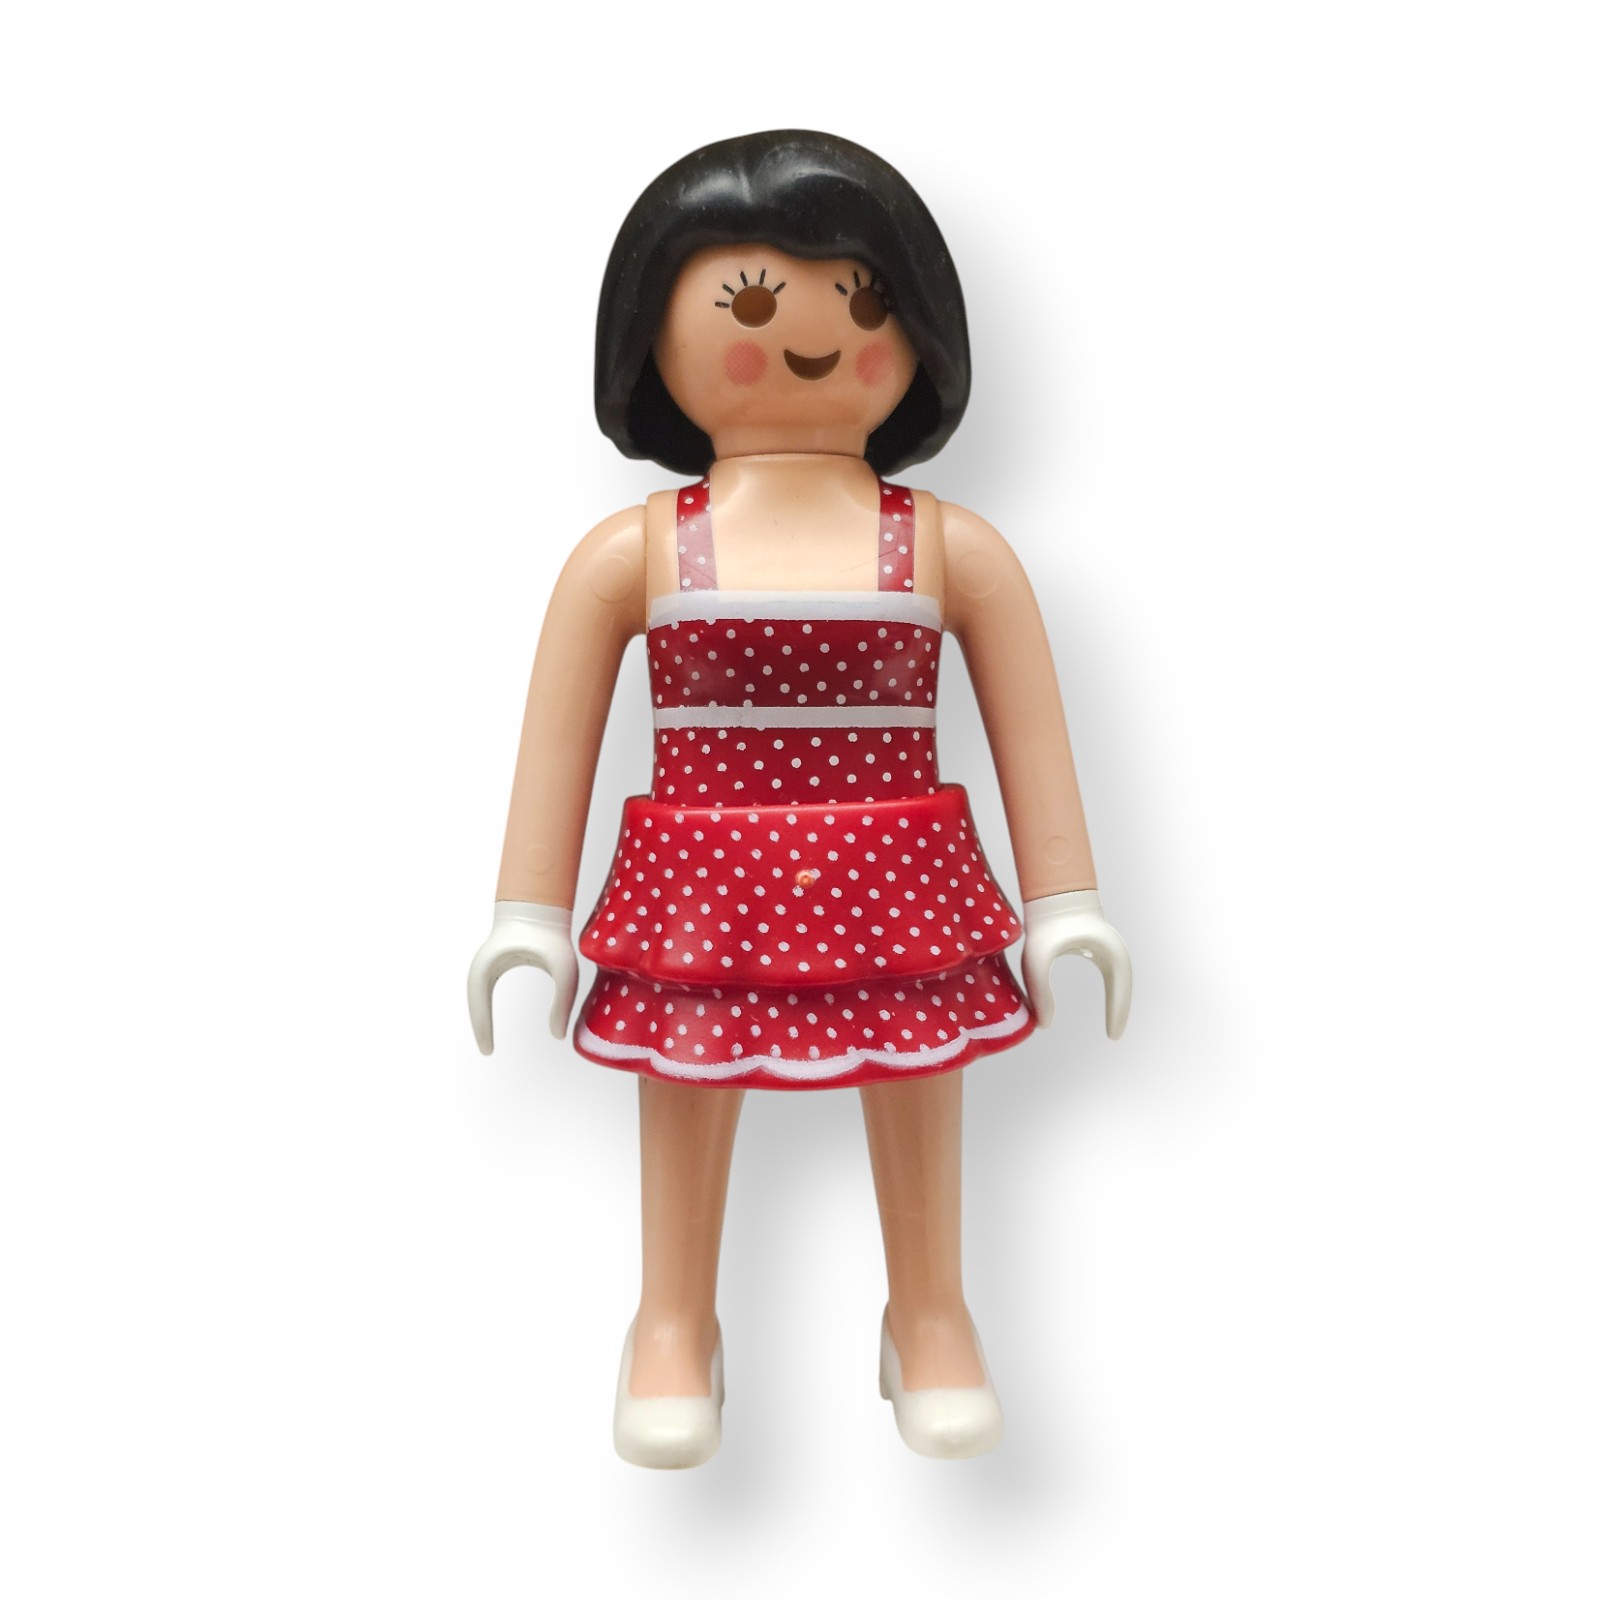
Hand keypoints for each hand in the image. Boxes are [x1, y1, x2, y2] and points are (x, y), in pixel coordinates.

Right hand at [467, 901, 578, 1053]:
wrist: (540, 908)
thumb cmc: (552, 937)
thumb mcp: (564, 971)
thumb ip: (563, 1002)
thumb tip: (558, 1036)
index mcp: (492, 965)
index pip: (479, 1004)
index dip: (482, 1029)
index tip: (488, 1051)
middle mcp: (483, 965)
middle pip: (474, 1002)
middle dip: (478, 1027)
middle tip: (487, 1051)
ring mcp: (486, 964)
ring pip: (476, 997)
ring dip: (480, 1018)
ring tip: (487, 1043)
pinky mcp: (494, 964)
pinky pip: (483, 991)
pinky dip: (484, 1009)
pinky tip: (491, 1024)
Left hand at [1020, 890, 1131, 1038]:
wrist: (1051, 895)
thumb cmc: (1045, 924)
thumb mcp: (1036, 959)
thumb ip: (1039, 991)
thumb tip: (1044, 1024)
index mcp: (1107, 952)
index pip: (1119, 991)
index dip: (1117, 1014)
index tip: (1113, 1037)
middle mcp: (1113, 950)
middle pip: (1123, 987)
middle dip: (1121, 1011)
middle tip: (1114, 1035)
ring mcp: (1108, 948)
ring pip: (1119, 981)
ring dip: (1118, 1001)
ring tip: (1112, 1027)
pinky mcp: (1099, 947)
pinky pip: (1111, 976)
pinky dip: (1111, 992)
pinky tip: (1105, 1007)